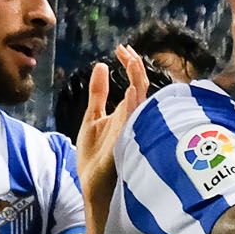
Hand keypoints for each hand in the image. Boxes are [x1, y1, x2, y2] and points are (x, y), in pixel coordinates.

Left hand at [76, 44, 149, 210]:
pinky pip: (134, 122)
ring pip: (141, 101)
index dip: (130, 64)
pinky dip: (133, 106)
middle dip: (135, 67)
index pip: (135, 82)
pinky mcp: (126, 143)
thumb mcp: (93, 117)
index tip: (120, 49)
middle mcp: (134, 119)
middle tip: (125, 51)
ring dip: (137, 81)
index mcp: (127, 112)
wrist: (93, 184)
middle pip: (142, 87)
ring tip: (132, 61)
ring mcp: (132, 130)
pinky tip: (130, 91)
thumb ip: (98, 93)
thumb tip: (100, 65)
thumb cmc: (96, 155)